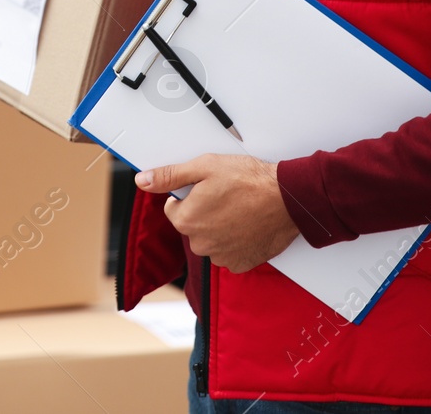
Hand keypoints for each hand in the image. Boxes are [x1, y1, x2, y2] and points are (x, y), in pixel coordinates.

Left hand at [135, 154, 299, 272]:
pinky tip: (247, 224)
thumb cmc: (249, 180)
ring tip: (240, 209)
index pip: (174, 208)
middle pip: (192, 225)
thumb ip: (169, 176)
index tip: (208, 188)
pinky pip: (230, 252)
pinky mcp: (241, 263)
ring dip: (220, 227)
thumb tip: (142, 180)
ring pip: (211, 239)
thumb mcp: (204, 167)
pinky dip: (236, 240)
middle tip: (226, 196)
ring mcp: (222, 256)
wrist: (288, 198)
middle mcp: (200, 244)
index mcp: (186, 220)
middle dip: (204, 212)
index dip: (189, 195)